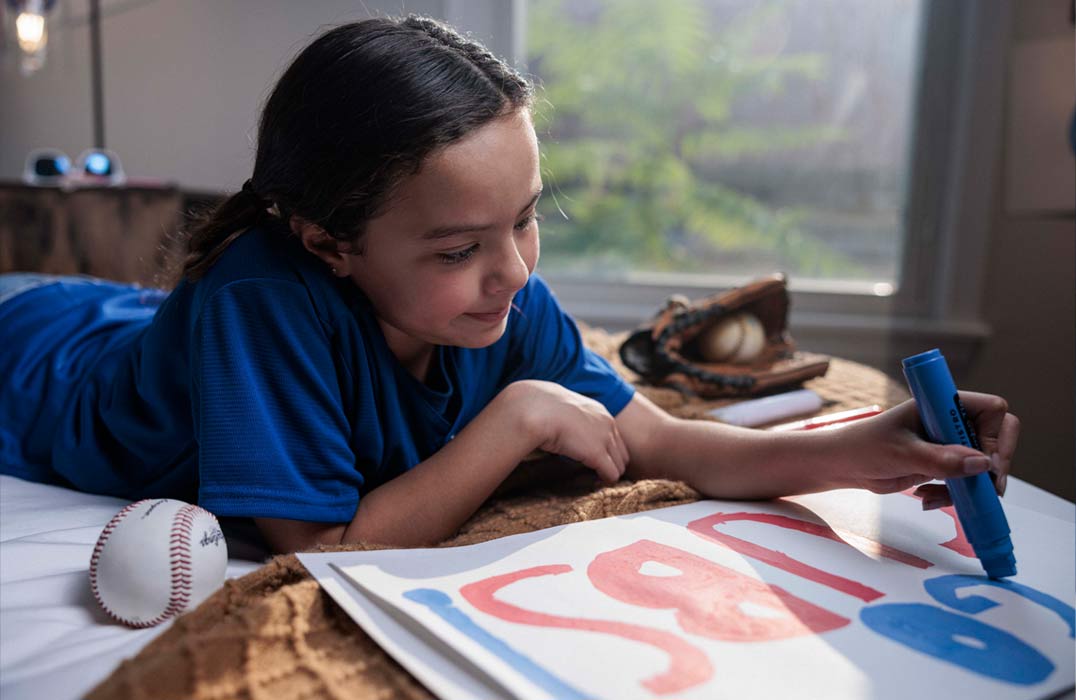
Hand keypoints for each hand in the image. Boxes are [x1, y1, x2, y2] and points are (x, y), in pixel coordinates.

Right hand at [499, 380, 628, 483]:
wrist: (537, 409)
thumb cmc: (541, 410)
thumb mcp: (563, 411)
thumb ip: (571, 420)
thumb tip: (563, 430)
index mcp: (599, 412)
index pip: (615, 437)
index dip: (607, 452)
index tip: (596, 460)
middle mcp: (607, 424)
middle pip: (622, 453)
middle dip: (612, 464)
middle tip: (599, 474)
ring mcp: (604, 438)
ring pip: (620, 465)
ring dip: (609, 473)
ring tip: (596, 479)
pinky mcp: (597, 453)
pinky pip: (612, 473)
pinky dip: (605, 480)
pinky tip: (594, 481)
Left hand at [833, 392, 1017, 505]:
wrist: (845, 465)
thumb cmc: (865, 447)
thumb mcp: (903, 453)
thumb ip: (941, 459)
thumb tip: (982, 464)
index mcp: (941, 404)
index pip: (991, 410)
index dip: (996, 436)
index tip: (984, 463)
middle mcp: (949, 421)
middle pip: (996, 437)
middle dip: (991, 467)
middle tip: (985, 489)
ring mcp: (949, 443)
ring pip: (983, 465)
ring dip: (970, 486)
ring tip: (935, 497)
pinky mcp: (943, 464)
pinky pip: (966, 480)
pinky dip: (955, 494)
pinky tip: (928, 498)